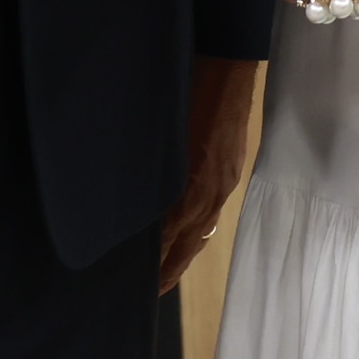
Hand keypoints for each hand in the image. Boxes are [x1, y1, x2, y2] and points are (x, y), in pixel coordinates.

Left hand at [156, 55, 259, 291]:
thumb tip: (127, 205)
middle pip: (184, 250)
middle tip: (147, 293)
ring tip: (164, 271)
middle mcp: (207, 196)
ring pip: (200, 234)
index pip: (164, 246)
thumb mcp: (155, 138)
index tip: (133, 287)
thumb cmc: (184, 93)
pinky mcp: (231, 173)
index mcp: (186, 192)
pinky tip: (186, 231)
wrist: (225, 65)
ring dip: (181, 255)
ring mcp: (222, 185)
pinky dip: (195, 230)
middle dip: (166, 274)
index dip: (151, 269)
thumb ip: (145, 175)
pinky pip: (211, 213)